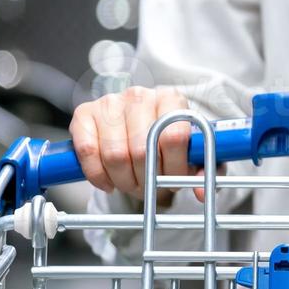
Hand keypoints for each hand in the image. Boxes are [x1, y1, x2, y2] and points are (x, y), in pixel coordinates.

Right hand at [70, 86, 204, 201]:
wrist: (141, 127)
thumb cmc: (169, 142)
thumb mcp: (194, 154)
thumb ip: (204, 170)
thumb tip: (201, 193)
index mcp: (172, 99)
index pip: (172, 136)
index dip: (173, 167)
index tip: (173, 180)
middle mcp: (140, 96)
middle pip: (141, 149)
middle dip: (146, 179)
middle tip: (150, 187)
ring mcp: (110, 102)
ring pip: (114, 154)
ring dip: (123, 180)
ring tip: (131, 183)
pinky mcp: (84, 113)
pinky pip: (87, 150)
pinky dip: (97, 174)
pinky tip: (109, 181)